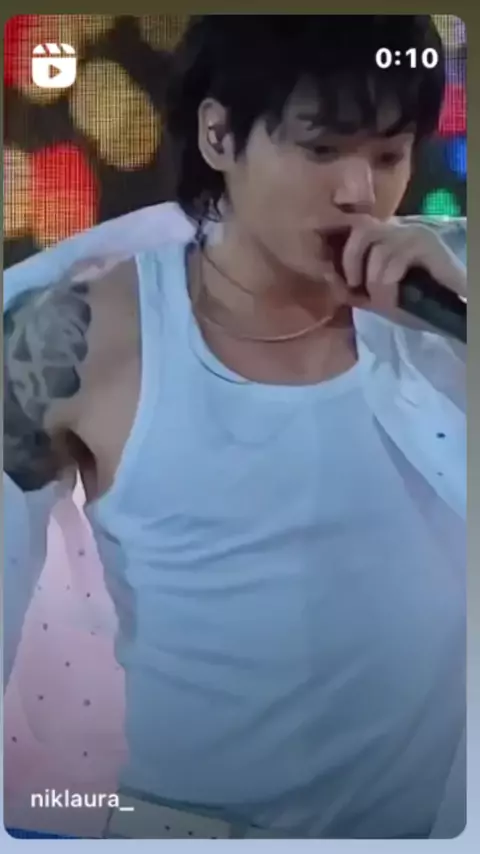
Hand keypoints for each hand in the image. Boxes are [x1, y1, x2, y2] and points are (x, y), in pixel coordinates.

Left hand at [325, 218, 466, 318]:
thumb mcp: (375, 297)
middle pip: (361, 228)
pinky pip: (394, 261)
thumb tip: (328, 277)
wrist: (452, 314)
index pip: (354, 227)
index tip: (340, 280)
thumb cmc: (415, 306)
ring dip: (374, 282)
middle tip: (356, 287)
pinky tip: (393, 301)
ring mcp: (415, 233)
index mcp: (385, 236)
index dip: (341, 252)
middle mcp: (399, 228)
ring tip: (384, 302)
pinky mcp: (428, 245)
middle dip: (351, 261)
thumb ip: (352, 287)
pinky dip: (387, 286)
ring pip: (378, 248)